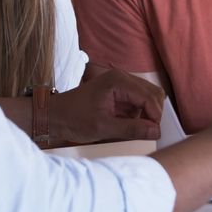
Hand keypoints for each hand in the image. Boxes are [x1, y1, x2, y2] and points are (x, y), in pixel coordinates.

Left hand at [50, 69, 164, 142]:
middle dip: (154, 114)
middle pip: (153, 94)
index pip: (149, 96)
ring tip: (136, 129)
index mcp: (118, 81)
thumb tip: (156, 131)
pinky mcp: (120, 92)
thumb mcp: (103, 128)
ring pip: (148, 97)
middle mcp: (122, 77)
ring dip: (147, 114)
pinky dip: (140, 114)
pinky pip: (139, 101)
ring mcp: (121, 83)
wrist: (55, 116)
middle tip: (146, 132)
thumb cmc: (74, 119)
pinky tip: (129, 124)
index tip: (154, 134)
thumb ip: (131, 129)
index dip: (155, 116)